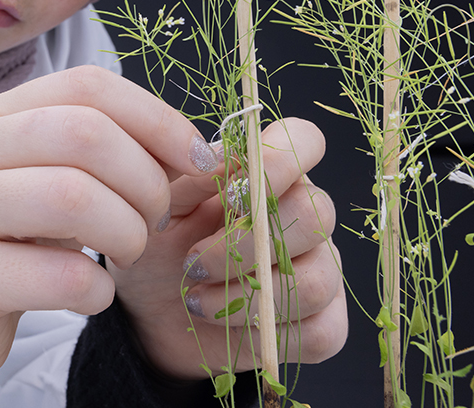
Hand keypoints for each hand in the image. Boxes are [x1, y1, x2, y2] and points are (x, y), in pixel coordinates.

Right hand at [0, 65, 222, 407]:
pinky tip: (90, 295)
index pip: (87, 85)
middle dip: (144, 181)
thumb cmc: (11, 242)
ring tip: (125, 254)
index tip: (196, 160)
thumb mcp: (52, 181)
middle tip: (152, 220)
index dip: (156, 118)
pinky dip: (98, 291)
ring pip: (72, 197)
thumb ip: (109, 154)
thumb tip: (200, 152)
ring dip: (127, 233)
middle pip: (83, 134)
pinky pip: (60, 276)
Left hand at [107, 118, 347, 380]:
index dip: (279, 161)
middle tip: (193, 262)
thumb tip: (217, 155)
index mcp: (269, 174)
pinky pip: (322, 332)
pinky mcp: (323, 323)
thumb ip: (188, 175)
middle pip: (316, 215)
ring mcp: (321, 269)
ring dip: (247, 297)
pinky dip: (264, 332)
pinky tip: (225, 324)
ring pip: (316, 281)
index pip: (305, 141)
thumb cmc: (158, 246)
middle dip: (246, 245)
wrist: (150, 312)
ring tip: (197, 298)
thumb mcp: (159, 207)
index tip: (231, 193)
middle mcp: (304, 216)